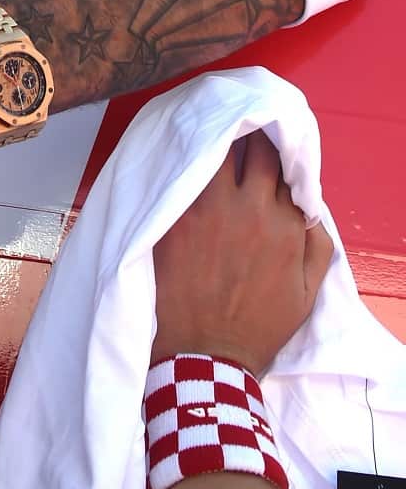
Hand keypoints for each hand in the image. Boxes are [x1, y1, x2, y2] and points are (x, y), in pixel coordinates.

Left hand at [150, 130, 333, 375]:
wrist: (205, 356)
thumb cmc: (258, 328)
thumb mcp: (306, 294)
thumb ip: (316, 245)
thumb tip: (309, 207)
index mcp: (282, 223)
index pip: (282, 163)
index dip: (276, 149)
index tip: (268, 144)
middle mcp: (246, 207)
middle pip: (251, 145)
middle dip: (248, 134)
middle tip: (237, 132)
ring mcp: (204, 209)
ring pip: (211, 150)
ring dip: (212, 141)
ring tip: (205, 139)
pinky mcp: (171, 218)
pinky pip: (177, 174)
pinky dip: (180, 163)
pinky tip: (177, 157)